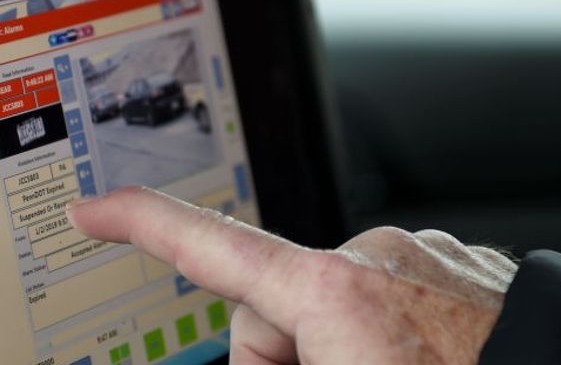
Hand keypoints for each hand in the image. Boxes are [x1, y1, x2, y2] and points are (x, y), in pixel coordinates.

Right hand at [67, 187, 517, 363]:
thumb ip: (269, 360)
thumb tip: (251, 349)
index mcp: (333, 294)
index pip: (210, 248)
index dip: (140, 225)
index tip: (95, 211)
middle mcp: (375, 257)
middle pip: (273, 309)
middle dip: (279, 361)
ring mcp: (423, 258)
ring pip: (336, 304)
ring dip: (340, 349)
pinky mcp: (464, 267)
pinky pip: (395, 294)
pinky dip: (391, 333)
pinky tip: (423, 363)